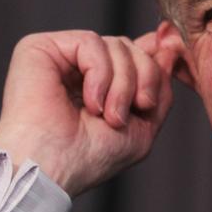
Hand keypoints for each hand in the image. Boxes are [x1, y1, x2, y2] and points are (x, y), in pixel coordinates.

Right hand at [0, 29, 182, 196]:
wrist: (51, 169)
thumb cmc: (92, 157)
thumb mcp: (144, 126)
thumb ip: (159, 87)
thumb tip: (170, 47)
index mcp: (101, 82)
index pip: (138, 53)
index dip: (157, 60)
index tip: (169, 64)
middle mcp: (80, 66)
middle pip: (132, 47)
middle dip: (146, 78)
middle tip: (139, 109)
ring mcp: (61, 55)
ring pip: (117, 44)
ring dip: (124, 84)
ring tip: (110, 116)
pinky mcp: (41, 47)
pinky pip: (92, 42)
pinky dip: (100, 74)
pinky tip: (91, 103)